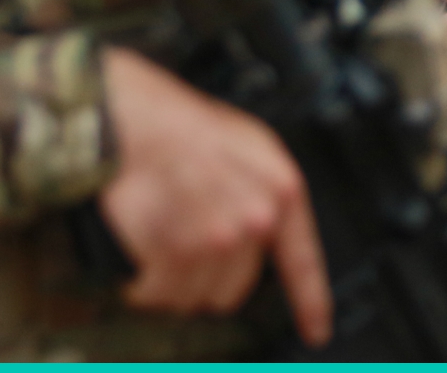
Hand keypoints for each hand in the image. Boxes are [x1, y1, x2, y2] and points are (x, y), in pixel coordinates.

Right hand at [98, 47, 331, 347]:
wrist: (130, 113)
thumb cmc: (182, 129)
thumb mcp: (247, 150)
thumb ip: (263, 197)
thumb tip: (263, 239)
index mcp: (281, 190)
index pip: (302, 261)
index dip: (311, 303)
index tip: (316, 333)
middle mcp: (256, 218)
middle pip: (232, 290)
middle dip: (204, 279)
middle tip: (179, 243)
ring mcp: (214, 236)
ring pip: (191, 297)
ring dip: (168, 283)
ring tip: (155, 238)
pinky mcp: (171, 249)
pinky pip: (154, 292)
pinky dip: (139, 284)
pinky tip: (135, 254)